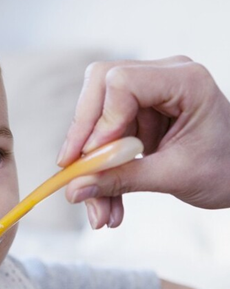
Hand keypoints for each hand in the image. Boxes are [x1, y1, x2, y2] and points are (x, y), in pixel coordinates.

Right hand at [57, 56, 229, 228]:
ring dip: (90, 166)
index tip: (90, 160)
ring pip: (95, 119)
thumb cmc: (225, 170)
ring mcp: (148, 94)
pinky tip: (107, 204)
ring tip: (99, 211)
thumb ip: (121, 179)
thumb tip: (74, 189)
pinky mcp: (137, 114)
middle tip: (74, 177)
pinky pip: (104, 137)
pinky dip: (101, 171)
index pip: (121, 83)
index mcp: (184, 81)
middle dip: (82, 138)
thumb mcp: (173, 176)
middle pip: (98, 90)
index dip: (99, 122)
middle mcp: (162, 77)